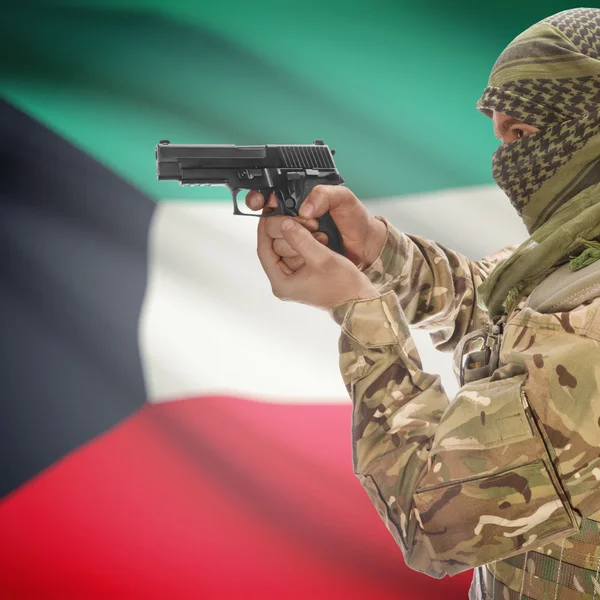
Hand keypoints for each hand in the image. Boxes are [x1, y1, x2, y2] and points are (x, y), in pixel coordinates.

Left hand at [257, 216, 378, 310]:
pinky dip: (302, 242)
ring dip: (295, 234)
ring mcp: (292, 280)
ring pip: (285, 249)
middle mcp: (283, 283)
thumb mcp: (322, 258)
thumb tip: (284, 223)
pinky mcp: (302, 276)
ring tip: (309, 225)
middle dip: (284, 230)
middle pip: (273, 249)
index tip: (269, 213)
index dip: (265, 229)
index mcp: (281, 284)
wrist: (358, 301)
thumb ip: (301, 239)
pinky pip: (296, 253)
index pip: (264, 250)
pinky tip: (312, 234)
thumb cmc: (343, 286)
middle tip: (296, 217)